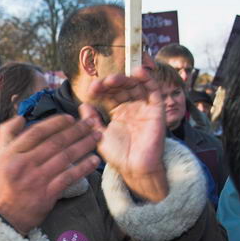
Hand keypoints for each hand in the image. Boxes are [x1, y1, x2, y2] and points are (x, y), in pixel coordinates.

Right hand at [0, 115, 99, 234]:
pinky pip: (69, 177)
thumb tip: (21, 117)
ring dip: (84, 145)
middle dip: (77, 130)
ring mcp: (36, 180)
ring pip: (65, 157)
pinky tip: (94, 160)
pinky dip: (83, 167)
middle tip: (92, 122)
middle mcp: (23, 164)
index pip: (36, 132)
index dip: (56, 123)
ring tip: (97, 137)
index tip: (71, 118)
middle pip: (55, 143)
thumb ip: (7, 134)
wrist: (5, 217)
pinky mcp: (47, 194)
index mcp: (11, 154)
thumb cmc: (5, 184)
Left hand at [82, 67, 167, 201]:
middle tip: (100, 85)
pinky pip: (154, 91)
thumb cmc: (118, 155)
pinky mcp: (157, 110)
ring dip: (125, 79)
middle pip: (123, 87)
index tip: (91, 90)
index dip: (101, 89)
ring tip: (113, 80)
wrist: (135, 168)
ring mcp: (144, 108)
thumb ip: (91, 120)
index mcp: (118, 112)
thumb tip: (82, 105)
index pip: (110, 93)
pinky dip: (148, 79)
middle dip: (111, 83)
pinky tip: (138, 72)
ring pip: (136, 85)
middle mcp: (132, 107)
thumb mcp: (99, 136)